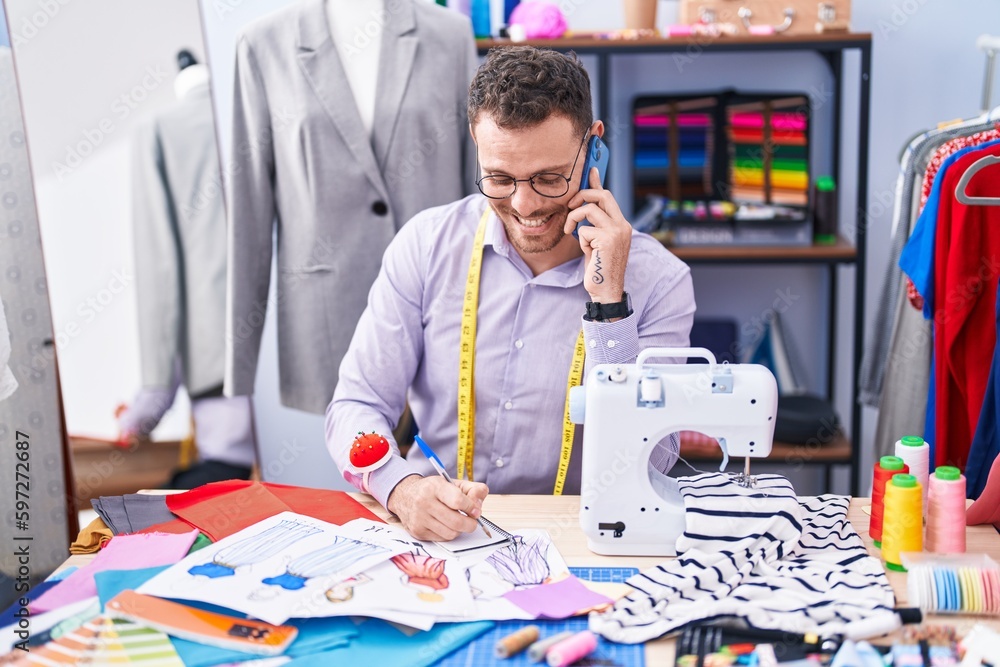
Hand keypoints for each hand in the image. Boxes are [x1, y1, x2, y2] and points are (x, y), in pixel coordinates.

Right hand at [386, 475, 489, 540]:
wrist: (405, 496)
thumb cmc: (433, 490)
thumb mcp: (452, 483)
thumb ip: (472, 489)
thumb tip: (479, 505)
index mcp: (434, 487)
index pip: (458, 500)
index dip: (471, 507)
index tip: (476, 510)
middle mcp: (424, 502)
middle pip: (456, 521)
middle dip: (470, 523)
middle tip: (473, 520)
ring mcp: (419, 519)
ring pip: (451, 533)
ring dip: (460, 529)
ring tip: (459, 521)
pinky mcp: (418, 532)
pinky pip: (442, 538)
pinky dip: (449, 533)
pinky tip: (447, 524)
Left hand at [564, 166, 631, 304]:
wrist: (606, 290)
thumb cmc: (600, 268)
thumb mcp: (597, 242)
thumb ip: (594, 225)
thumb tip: (584, 209)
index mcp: (621, 224)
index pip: (608, 196)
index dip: (597, 182)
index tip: (590, 170)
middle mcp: (622, 225)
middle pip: (601, 195)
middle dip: (582, 196)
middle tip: (570, 207)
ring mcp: (617, 231)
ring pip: (589, 209)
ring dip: (574, 219)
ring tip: (571, 232)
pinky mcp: (608, 239)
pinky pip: (584, 230)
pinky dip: (580, 240)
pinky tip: (587, 252)